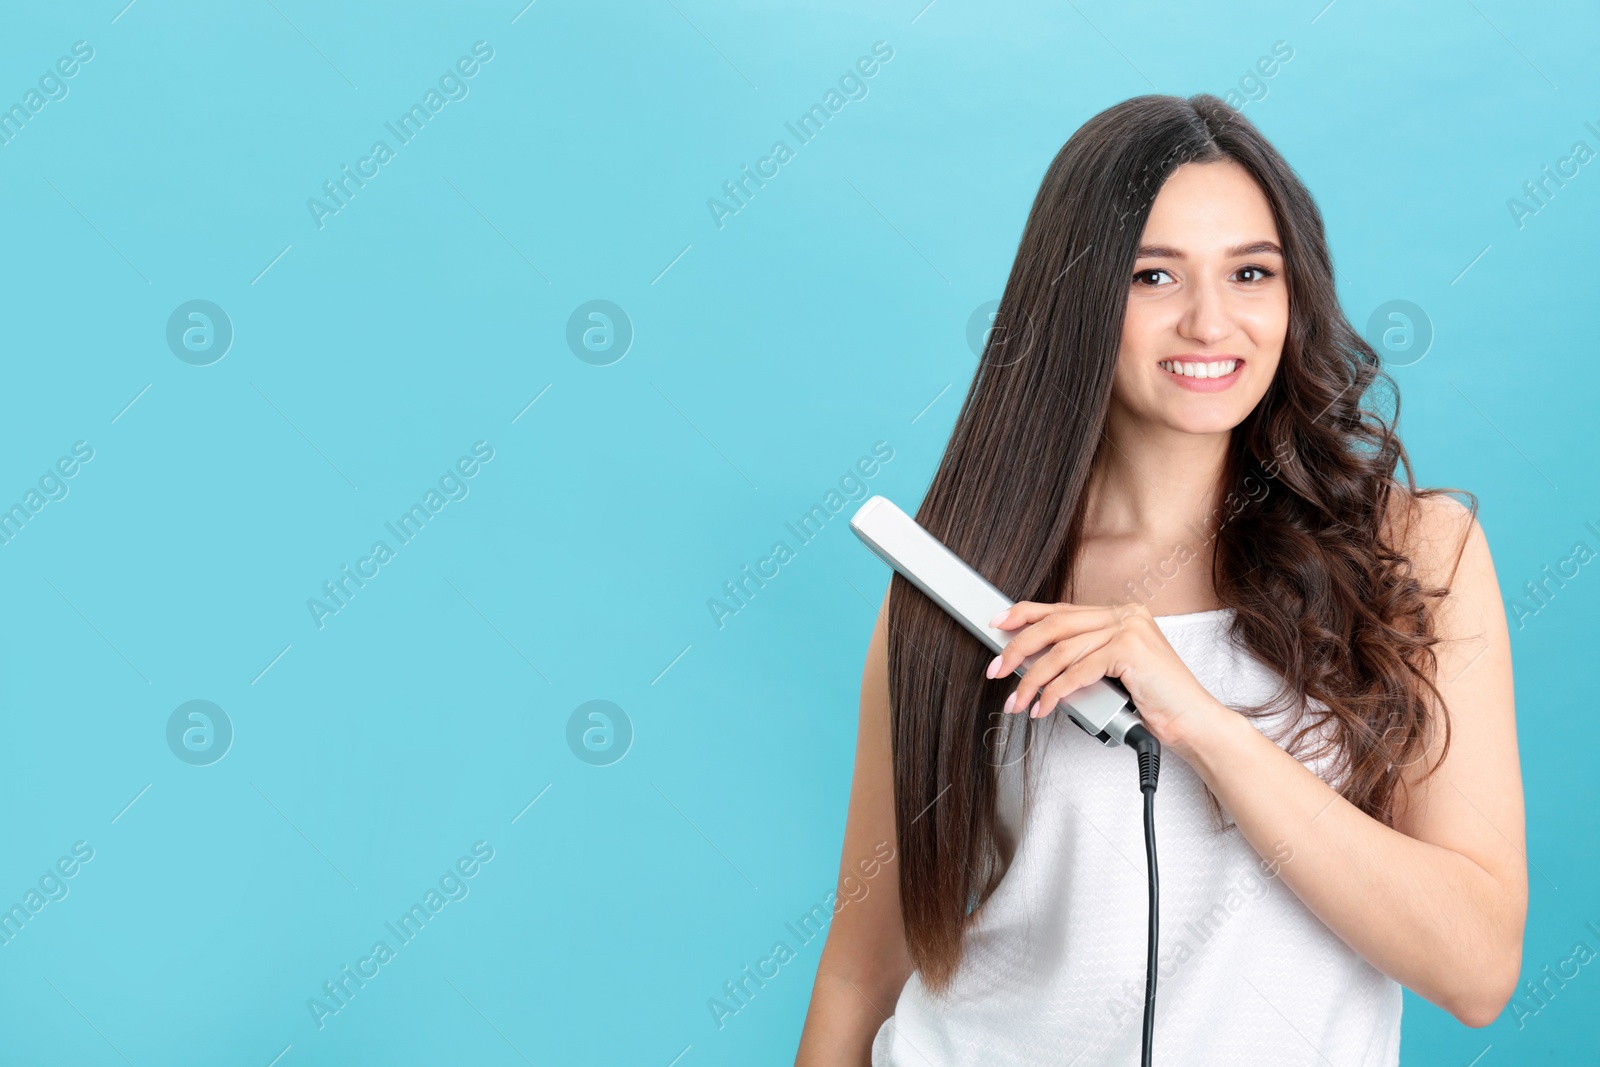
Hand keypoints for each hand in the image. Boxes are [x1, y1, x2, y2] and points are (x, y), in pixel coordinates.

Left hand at [984, 600, 1228, 757]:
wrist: (1192, 724)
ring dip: (1033, 681)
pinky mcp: (1130, 650)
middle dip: (1018, 649)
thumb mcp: (1107, 676)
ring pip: (1062, 652)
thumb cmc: (1152, 703)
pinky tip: (1043, 708)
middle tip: (996, 670)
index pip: (1060, 610)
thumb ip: (1078, 661)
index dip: (1023, 615)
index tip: (997, 624)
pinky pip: (1078, 672)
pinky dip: (1055, 693)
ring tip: (1017, 702)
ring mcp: (1128, 629)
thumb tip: (1028, 662)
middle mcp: (1124, 614)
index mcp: (1118, 614)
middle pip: (1054, 626)